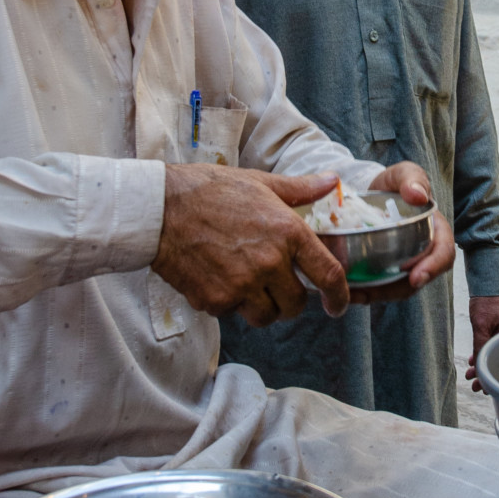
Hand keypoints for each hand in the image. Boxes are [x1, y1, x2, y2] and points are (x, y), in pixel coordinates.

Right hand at [153, 164, 348, 324]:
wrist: (160, 208)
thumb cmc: (209, 190)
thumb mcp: (260, 182)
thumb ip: (301, 189)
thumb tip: (332, 181)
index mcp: (288, 233)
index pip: (328, 275)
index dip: (338, 296)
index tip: (336, 305)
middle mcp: (270, 263)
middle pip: (295, 305)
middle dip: (288, 300)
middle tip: (274, 285)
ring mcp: (242, 285)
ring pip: (266, 316)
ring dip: (261, 307)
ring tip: (244, 283)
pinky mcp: (216, 300)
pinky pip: (233, 314)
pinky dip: (229, 303)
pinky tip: (216, 277)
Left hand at [361, 162, 454, 300]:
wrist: (369, 192)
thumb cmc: (392, 184)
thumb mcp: (401, 174)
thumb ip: (412, 178)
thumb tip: (418, 196)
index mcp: (435, 230)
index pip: (444, 253)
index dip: (433, 267)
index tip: (416, 277)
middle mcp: (423, 251)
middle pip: (420, 278)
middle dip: (400, 289)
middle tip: (373, 293)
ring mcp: (404, 263)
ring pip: (399, 287)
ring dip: (379, 295)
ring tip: (356, 295)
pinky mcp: (386, 270)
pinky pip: (381, 287)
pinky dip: (366, 292)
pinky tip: (349, 292)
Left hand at [466, 294, 498, 390]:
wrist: (490, 283)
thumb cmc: (488, 301)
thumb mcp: (481, 325)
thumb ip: (480, 346)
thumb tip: (479, 367)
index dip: (493, 378)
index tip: (483, 388)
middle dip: (486, 375)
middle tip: (474, 386)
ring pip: (495, 356)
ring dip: (482, 366)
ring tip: (470, 376)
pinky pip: (492, 347)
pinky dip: (483, 354)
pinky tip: (472, 360)